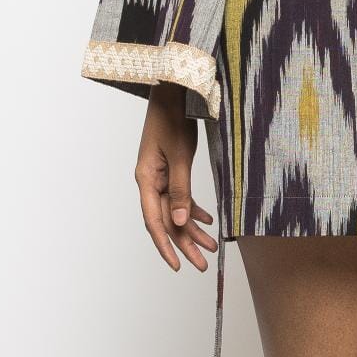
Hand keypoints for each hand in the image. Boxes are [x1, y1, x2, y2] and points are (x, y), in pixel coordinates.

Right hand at [135, 83, 217, 271]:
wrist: (173, 91)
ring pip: (175, 210)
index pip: (154, 222)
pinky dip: (193, 209)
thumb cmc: (173, 118)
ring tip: (210, 247)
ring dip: (192, 229)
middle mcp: (150, 181)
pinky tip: (207, 221)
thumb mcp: (180, 155)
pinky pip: (180, 196)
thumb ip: (180, 189)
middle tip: (201, 265)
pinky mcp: (170, 168)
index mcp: (146, 179)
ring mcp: (159, 175)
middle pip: (166, 220)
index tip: (177, 266)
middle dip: (184, 244)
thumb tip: (180, 222)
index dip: (166, 246)